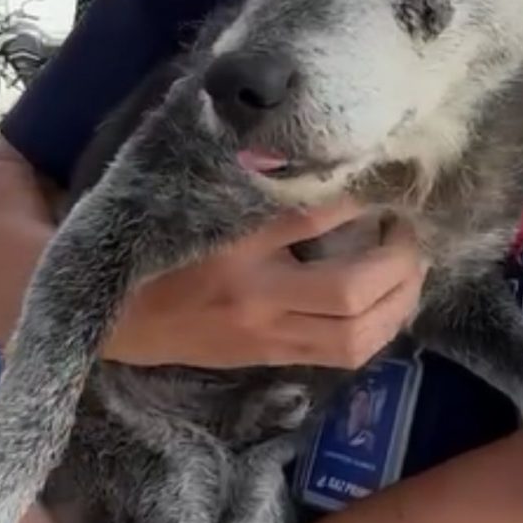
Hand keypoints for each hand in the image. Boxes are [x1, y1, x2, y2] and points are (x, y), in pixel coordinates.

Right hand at [103, 198, 425, 369]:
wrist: (111, 319)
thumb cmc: (155, 250)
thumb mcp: (194, 205)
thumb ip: (252, 186)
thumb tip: (310, 163)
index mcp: (232, 247)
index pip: (310, 218)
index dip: (357, 200)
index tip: (380, 183)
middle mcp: (255, 297)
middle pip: (351, 290)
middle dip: (397, 260)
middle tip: (407, 230)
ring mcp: (266, 335)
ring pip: (356, 334)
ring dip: (399, 301)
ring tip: (411, 269)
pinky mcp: (269, 359)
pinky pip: (340, 354)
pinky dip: (378, 329)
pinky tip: (390, 305)